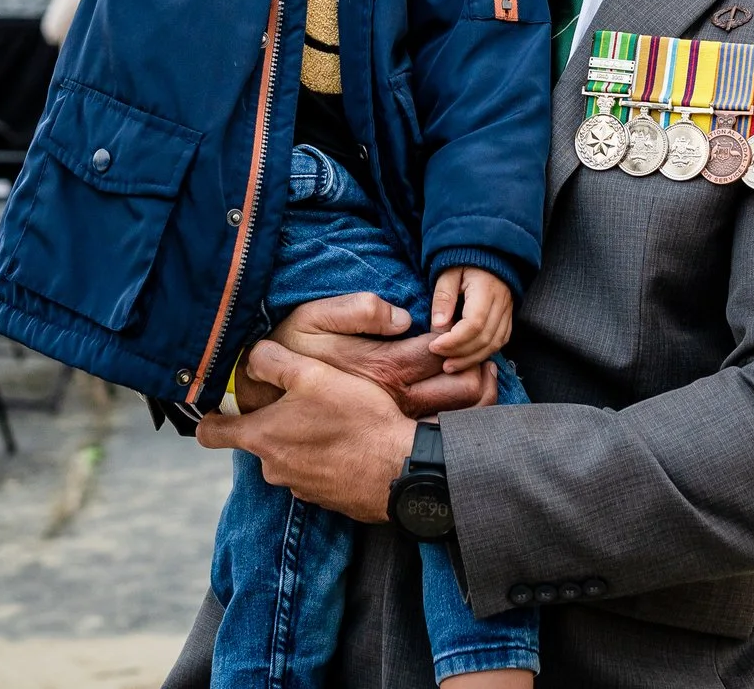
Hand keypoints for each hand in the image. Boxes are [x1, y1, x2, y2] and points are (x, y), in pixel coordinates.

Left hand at [198, 340, 418, 522]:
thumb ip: (274, 362)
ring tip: (333, 421)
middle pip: (258, 440)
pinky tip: (349, 443)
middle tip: (303, 402)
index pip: (210, 433)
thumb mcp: (313, 375)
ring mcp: (299, 487)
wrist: (400, 469)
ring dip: (303, 440)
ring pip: (289, 455)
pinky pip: (315, 472)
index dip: (209, 417)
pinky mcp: (326, 498)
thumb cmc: (356, 419)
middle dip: (275, 422)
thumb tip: (251, 358)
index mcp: (262, 437)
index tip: (216, 406)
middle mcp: (273, 468)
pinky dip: (325, 458)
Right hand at [234, 292, 496, 416]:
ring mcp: (390, 425)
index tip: (474, 339)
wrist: (264, 398)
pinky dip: (456, 426)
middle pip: (462, 394)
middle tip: (489, 363)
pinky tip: (458, 410)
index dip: (468, 346)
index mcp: (384, 367)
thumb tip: (402, 317)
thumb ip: (359, 311)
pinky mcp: (383, 444)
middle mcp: (394, 400)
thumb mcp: (314, 318)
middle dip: (485, 378)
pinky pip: (433, 439)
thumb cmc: (292, 350)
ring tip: (483, 381)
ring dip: (477, 401)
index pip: (445, 356)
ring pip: (455, 421)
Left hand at [427, 266, 512, 370]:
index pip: (474, 324)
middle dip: (461, 354)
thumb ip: (444, 297)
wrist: (488, 253)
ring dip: (473, 359)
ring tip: (451, 366)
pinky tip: (468, 358)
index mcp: (486, 290)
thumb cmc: (464, 261)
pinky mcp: (508, 317)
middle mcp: (502, 303)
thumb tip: (439, 325)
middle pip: (485, 338)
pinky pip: (500, 341)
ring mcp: (508, 311)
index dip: (454, 341)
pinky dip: (484, 353)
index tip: (434, 346)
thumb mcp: (448, 273)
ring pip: (495, 344)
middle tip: (441, 362)